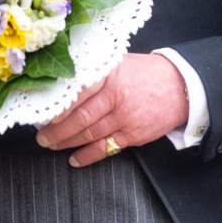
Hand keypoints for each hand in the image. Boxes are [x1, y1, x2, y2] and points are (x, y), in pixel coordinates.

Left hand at [35, 53, 188, 167]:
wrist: (181, 87)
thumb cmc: (146, 73)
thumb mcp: (120, 63)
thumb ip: (95, 71)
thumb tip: (64, 83)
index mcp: (110, 75)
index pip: (77, 92)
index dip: (58, 106)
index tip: (40, 113)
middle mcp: (116, 96)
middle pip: (79, 117)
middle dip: (56, 130)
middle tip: (41, 135)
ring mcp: (125, 118)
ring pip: (89, 134)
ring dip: (66, 142)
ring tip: (51, 144)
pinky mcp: (133, 135)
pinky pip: (105, 148)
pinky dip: (87, 156)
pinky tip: (74, 159)